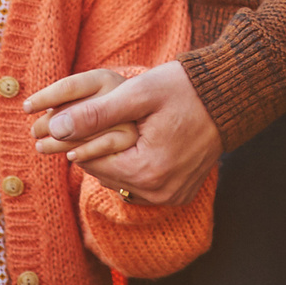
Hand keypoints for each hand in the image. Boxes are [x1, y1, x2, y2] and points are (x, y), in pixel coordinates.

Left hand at [31, 59, 219, 207]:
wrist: (230, 95)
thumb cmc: (183, 88)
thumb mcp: (137, 94)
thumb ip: (95, 114)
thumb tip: (55, 128)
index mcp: (147, 172)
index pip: (90, 162)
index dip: (74, 139)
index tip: (62, 121)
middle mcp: (160, 194)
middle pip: (105, 174)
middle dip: (91, 149)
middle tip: (81, 123)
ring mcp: (172, 196)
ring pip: (121, 181)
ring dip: (112, 158)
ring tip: (109, 129)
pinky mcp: (180, 193)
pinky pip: (142, 184)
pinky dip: (133, 166)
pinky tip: (134, 143)